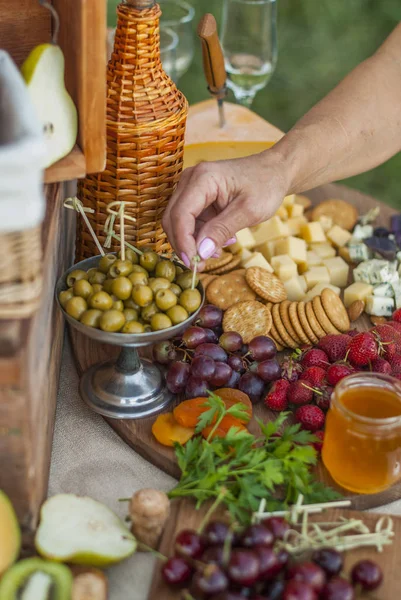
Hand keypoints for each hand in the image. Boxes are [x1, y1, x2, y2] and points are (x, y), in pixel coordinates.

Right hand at [162, 150, 289, 267]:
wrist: (274, 171)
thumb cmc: (266, 185)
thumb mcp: (248, 211)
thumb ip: (222, 230)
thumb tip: (201, 252)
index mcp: (203, 178)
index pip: (181, 215)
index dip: (183, 242)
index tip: (194, 264)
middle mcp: (190, 180)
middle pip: (173, 219)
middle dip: (184, 245)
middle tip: (201, 265)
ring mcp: (191, 188)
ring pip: (178, 222)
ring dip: (193, 242)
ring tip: (219, 249)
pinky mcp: (195, 197)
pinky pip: (189, 222)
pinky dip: (200, 236)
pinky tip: (220, 240)